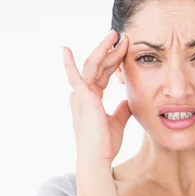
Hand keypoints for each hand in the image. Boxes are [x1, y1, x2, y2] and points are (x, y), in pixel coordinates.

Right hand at [62, 29, 130, 168]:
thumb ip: (122, 110)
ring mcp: (81, 97)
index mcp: (91, 99)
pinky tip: (65, 50)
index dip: (114, 61)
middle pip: (98, 66)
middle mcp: (84, 95)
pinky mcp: (83, 100)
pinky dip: (69, 64)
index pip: (103, 74)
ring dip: (103, 50)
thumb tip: (128, 101)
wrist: (98, 160)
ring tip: (114, 35)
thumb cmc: (105, 145)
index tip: (126, 49)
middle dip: (110, 50)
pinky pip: (75, 78)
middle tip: (122, 36)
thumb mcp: (118, 122)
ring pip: (92, 66)